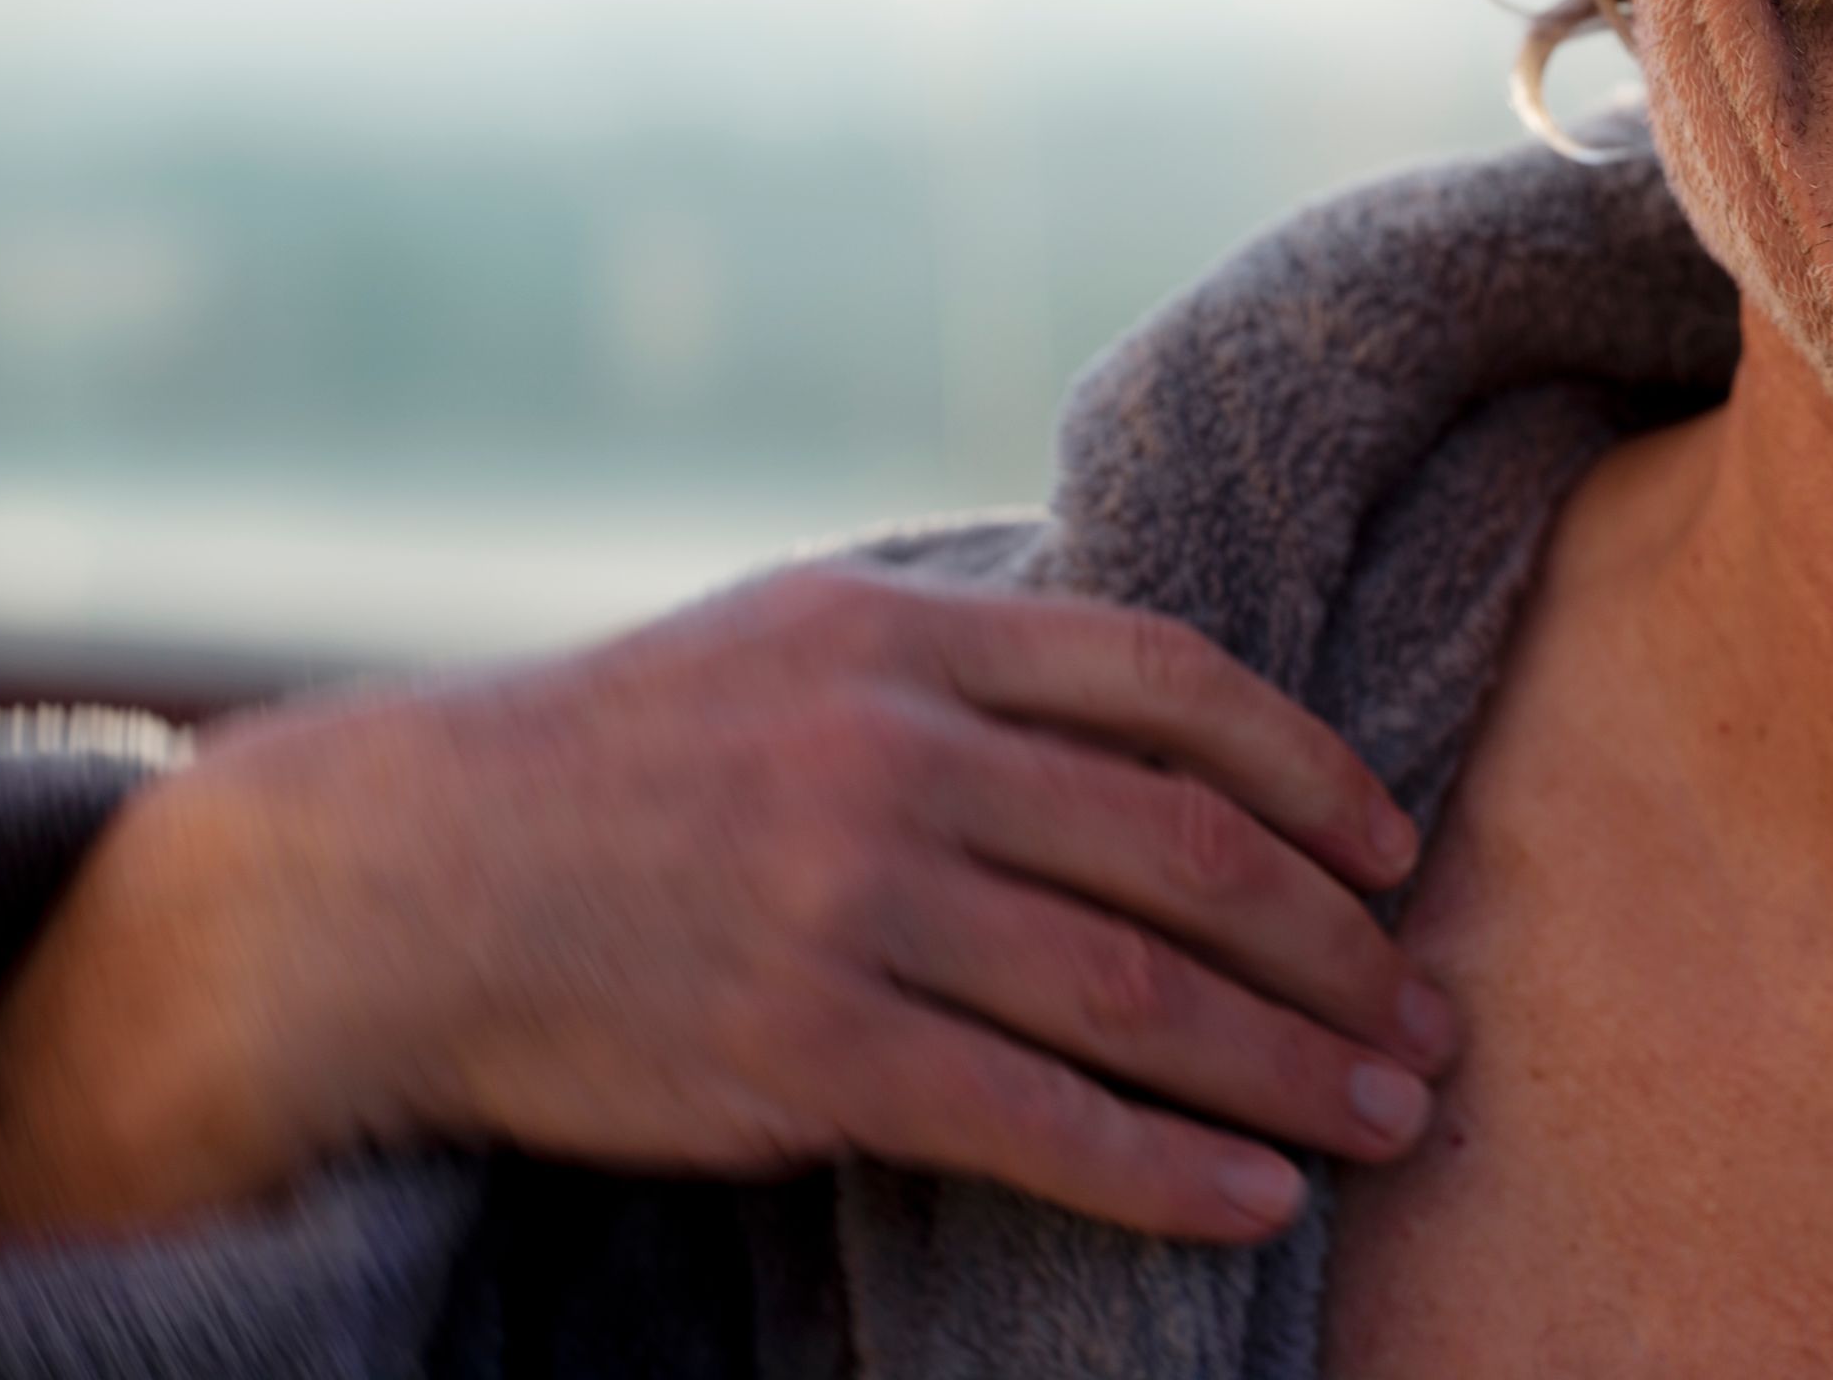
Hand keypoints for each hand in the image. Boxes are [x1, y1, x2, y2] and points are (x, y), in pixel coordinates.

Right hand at [0, 564, 1454, 1246]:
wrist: (403, 879)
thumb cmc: (614, 756)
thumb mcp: (785, 636)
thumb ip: (956, 654)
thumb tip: (1135, 698)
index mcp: (903, 631)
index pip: (1169, 683)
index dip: (1307, 771)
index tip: (1393, 847)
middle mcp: (893, 750)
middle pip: (1185, 848)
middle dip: (1336, 945)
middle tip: (1429, 1016)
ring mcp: (853, 900)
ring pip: (1135, 991)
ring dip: (1290, 1065)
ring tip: (1388, 1117)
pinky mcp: (809, 1048)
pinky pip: (1034, 1116)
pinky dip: (1165, 1166)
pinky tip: (1253, 1200)